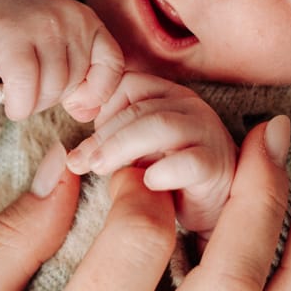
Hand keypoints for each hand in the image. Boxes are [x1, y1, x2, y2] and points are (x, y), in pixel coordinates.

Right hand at [0, 0, 123, 120]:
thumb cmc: (32, 42)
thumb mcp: (66, 53)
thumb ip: (84, 82)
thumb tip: (86, 114)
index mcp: (89, 22)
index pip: (112, 64)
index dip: (97, 92)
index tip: (76, 100)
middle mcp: (69, 19)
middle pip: (75, 80)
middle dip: (55, 97)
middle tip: (36, 89)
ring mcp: (42, 26)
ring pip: (52, 87)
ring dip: (35, 103)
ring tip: (23, 92)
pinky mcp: (12, 39)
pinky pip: (25, 87)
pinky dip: (20, 105)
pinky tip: (14, 104)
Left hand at [65, 72, 235, 234]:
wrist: (215, 206)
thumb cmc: (170, 176)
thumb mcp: (137, 152)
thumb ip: (112, 142)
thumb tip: (72, 156)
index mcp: (167, 95)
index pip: (126, 84)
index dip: (100, 108)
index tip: (84, 141)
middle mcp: (189, 106)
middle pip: (138, 106)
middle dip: (103, 135)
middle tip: (80, 162)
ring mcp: (207, 132)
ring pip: (159, 125)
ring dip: (121, 147)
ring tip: (100, 169)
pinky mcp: (217, 165)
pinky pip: (188, 162)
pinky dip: (163, 171)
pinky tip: (147, 184)